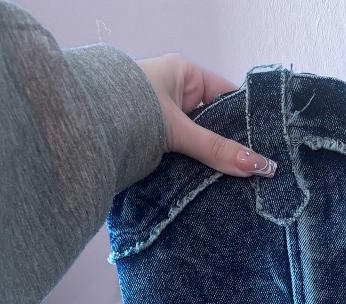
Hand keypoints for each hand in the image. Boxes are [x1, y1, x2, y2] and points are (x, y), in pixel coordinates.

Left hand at [136, 53, 276, 177]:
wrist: (80, 125)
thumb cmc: (126, 109)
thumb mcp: (178, 128)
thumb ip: (215, 149)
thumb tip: (255, 165)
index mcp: (184, 75)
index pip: (228, 97)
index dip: (246, 119)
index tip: (265, 144)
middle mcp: (175, 94)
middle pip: (214, 123)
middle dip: (229, 146)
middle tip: (254, 171)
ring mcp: (164, 119)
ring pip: (198, 142)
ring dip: (209, 161)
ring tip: (237, 183)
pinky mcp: (153, 142)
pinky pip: (182, 155)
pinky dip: (192, 170)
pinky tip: (208, 186)